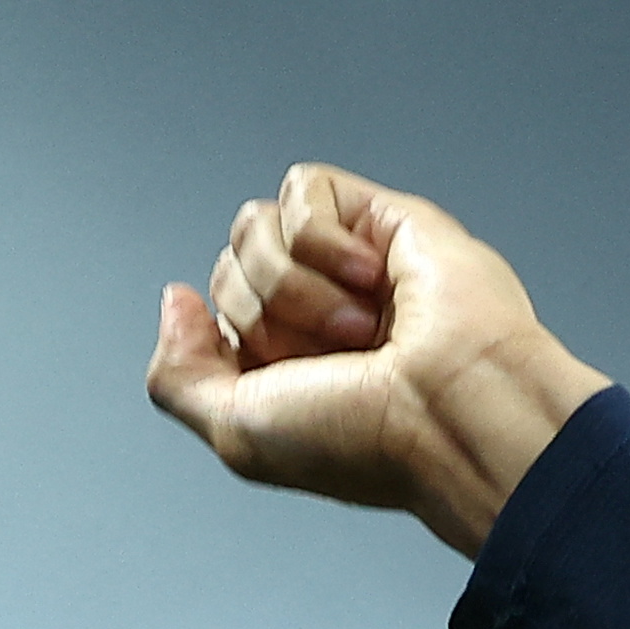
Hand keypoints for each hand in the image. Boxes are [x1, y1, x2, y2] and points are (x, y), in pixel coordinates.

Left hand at [141, 166, 607, 555]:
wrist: (453, 412)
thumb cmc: (367, 439)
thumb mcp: (237, 432)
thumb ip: (177, 376)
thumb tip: (176, 300)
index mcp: (287, 364)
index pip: (213, 314)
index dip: (231, 342)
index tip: (284, 377)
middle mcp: (315, 313)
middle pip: (228, 266)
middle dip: (263, 317)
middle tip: (329, 357)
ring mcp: (347, 264)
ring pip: (253, 226)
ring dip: (293, 286)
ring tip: (357, 328)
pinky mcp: (382, 216)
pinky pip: (303, 189)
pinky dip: (323, 240)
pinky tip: (373, 279)